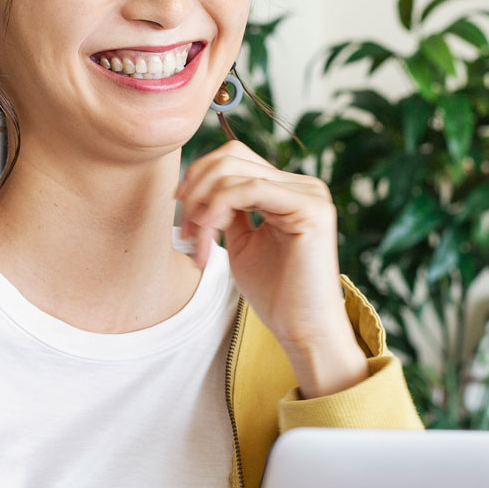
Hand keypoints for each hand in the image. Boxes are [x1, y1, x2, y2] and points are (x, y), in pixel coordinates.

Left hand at [176, 141, 367, 397]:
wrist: (302, 330)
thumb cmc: (275, 294)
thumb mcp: (241, 241)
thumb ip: (228, 210)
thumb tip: (203, 185)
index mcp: (289, 190)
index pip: (235, 158)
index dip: (199, 176)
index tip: (178, 208)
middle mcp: (304, 185)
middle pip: (232, 157)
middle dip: (197, 190)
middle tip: (185, 230)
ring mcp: (309, 194)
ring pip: (236, 171)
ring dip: (204, 204)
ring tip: (197, 242)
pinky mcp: (310, 208)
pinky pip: (252, 189)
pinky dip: (220, 206)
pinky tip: (210, 232)